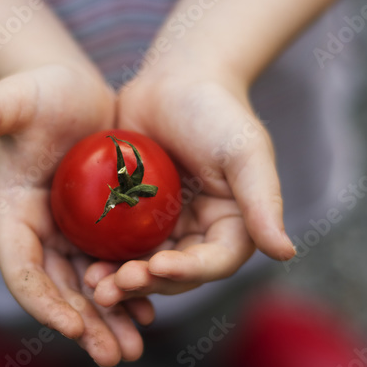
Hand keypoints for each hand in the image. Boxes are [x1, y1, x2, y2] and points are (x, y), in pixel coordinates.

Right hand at [0, 63, 151, 366]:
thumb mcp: (14, 99)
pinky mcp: (96, 231)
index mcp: (11, 215)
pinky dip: (129, 294)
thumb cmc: (39, 90)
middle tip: (114, 357)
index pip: (22, 270)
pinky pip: (112, 270)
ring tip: (135, 350)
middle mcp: (37, 234)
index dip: (44, 301)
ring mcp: (66, 236)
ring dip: (108, 321)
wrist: (71, 89)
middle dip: (84, 326)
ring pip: (87, 290)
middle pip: (57, 292)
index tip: (72, 327)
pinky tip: (150, 312)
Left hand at [85, 69, 295, 308]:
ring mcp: (162, 231)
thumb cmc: (217, 110)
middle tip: (112, 286)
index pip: (213, 263)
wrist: (175, 80)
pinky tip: (81, 264)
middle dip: (145, 284)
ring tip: (94, 285)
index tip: (157, 267)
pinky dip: (101, 259)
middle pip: (173, 276)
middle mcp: (199, 238)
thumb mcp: (245, 153)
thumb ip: (263, 202)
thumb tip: (286, 253)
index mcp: (233, 230)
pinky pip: (116, 246)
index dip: (186, 272)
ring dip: (120, 282)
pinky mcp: (131, 220)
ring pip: (142, 268)